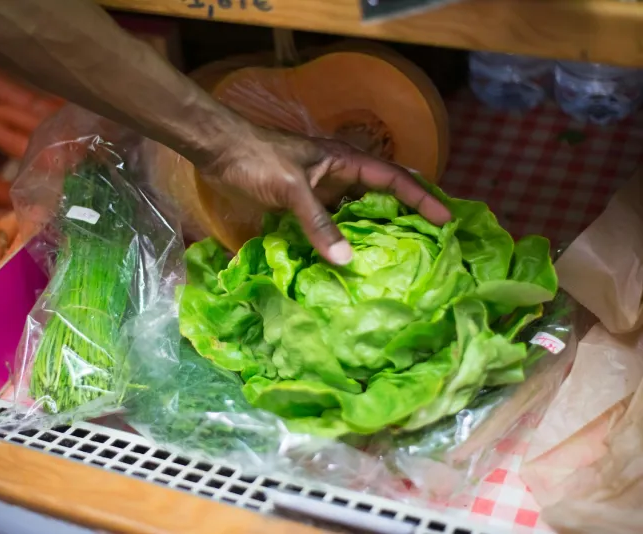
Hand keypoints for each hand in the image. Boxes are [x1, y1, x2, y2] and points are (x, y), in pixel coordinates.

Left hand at [197, 126, 450, 264]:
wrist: (220, 151)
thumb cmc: (258, 159)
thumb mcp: (292, 189)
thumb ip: (318, 223)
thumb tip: (347, 260)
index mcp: (346, 162)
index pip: (394, 179)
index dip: (421, 198)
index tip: (445, 220)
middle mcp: (339, 176)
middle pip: (381, 197)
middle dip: (404, 216)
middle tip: (427, 245)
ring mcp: (321, 190)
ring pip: (356, 212)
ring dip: (372, 232)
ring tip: (393, 261)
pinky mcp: (301, 204)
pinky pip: (330, 223)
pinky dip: (341, 239)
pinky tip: (347, 260)